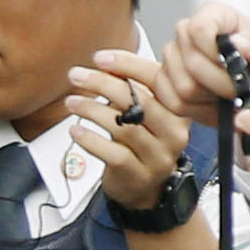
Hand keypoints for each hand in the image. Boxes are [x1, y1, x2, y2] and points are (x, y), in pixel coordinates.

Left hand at [61, 49, 195, 212]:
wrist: (146, 191)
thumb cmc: (141, 144)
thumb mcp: (143, 114)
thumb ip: (129, 90)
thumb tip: (103, 64)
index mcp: (178, 109)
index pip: (156, 78)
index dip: (127, 65)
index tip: (99, 58)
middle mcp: (174, 132)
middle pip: (139, 101)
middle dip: (103, 84)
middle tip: (77, 75)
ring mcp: (158, 156)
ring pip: (124, 127)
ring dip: (92, 110)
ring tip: (72, 102)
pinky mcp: (139, 175)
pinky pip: (113, 154)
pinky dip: (91, 140)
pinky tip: (76, 130)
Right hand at [162, 1, 249, 121]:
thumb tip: (239, 45)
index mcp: (213, 15)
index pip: (199, 29)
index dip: (214, 53)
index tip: (234, 68)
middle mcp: (186, 33)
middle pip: (191, 64)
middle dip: (221, 85)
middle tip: (241, 93)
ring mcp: (172, 59)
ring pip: (183, 88)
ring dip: (211, 102)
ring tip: (229, 100)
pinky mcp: (164, 83)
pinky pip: (174, 103)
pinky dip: (198, 113)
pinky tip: (215, 107)